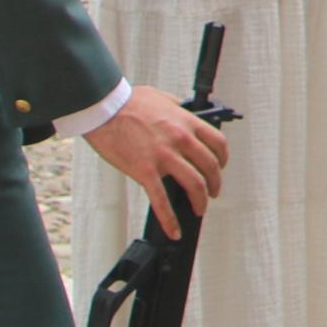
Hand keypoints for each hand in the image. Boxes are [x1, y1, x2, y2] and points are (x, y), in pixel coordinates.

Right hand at [83, 89, 229, 236]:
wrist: (104, 109)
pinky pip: (162, 201)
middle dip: (215, 184)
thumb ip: (176, 105)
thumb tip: (184, 109)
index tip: (220, 166)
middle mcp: (180, 139)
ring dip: (201, 201)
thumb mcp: (160, 96)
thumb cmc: (128, 102)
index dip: (223, 159)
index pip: (218, 143)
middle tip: (212, 192)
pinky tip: (174, 230)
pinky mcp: (145, 171)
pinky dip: (170, 220)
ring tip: (199, 208)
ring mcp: (164, 156)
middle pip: (210, 167)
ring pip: (195, 185)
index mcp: (186, 122)